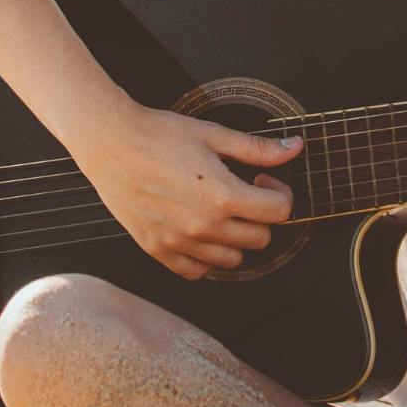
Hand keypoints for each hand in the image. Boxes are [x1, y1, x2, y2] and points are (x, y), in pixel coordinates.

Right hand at [71, 97, 303, 280]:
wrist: (111, 143)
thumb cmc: (160, 134)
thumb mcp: (214, 134)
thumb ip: (258, 148)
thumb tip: (295, 148)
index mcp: (223, 196)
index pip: (279, 213)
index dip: (279, 193)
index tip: (263, 179)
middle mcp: (204, 227)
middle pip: (260, 239)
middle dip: (260, 215)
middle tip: (242, 191)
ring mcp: (180, 243)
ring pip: (233, 260)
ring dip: (235, 237)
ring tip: (219, 210)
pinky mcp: (159, 251)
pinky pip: (198, 272)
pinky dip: (206, 257)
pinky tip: (200, 229)